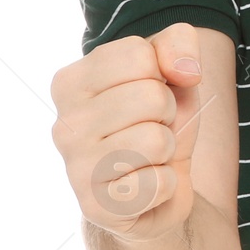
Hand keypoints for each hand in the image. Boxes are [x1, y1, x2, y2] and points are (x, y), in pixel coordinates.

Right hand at [50, 22, 208, 240]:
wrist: (156, 189)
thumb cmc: (157, 122)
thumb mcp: (172, 73)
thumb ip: (178, 43)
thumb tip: (185, 71)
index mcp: (70, 82)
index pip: (137, 54)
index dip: (161, 74)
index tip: (148, 94)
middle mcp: (63, 124)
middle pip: (152, 96)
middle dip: (167, 114)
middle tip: (151, 129)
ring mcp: (76, 167)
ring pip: (156, 139)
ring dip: (167, 149)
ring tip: (148, 156)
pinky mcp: (97, 206)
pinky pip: (160, 182)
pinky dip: (166, 184)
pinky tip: (144, 184)